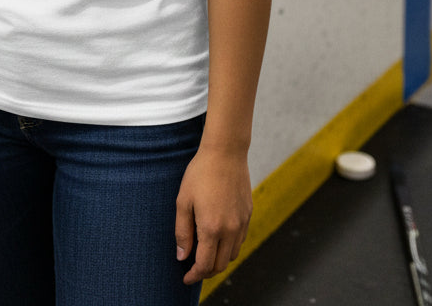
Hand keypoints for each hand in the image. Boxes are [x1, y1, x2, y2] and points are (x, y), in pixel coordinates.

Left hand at [174, 143, 252, 284]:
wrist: (226, 152)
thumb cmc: (200, 173)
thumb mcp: (183, 201)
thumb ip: (182, 231)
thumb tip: (182, 256)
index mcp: (212, 228)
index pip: (205, 265)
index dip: (194, 275)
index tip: (186, 278)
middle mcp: (230, 230)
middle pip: (220, 265)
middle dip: (206, 271)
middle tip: (193, 267)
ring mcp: (242, 222)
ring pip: (232, 255)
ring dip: (219, 259)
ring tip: (205, 252)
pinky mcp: (248, 214)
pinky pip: (240, 240)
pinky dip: (229, 246)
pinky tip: (218, 237)